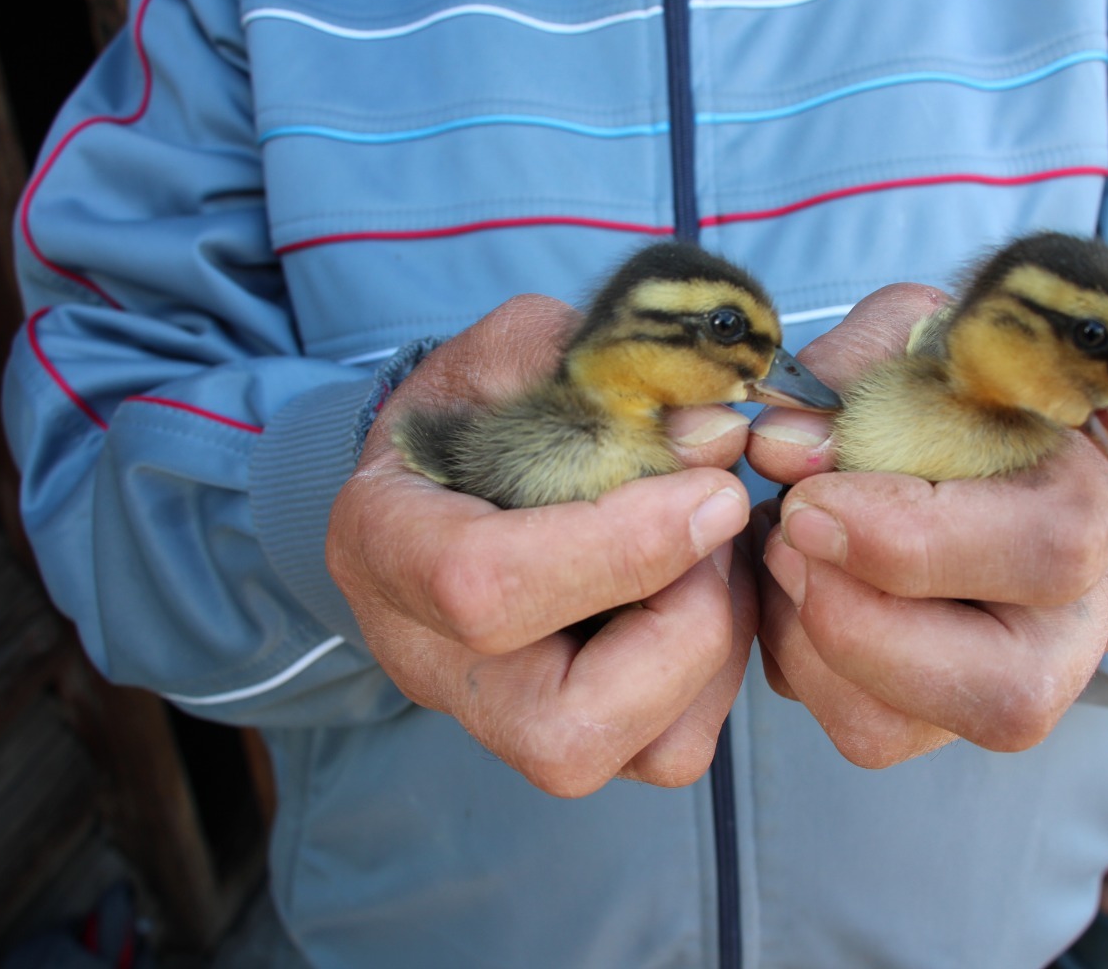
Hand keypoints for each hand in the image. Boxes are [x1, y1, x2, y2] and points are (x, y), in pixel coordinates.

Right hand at [327, 295, 755, 796]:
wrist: (446, 475)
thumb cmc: (476, 412)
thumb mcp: (515, 353)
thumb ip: (602, 371)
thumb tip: (715, 433)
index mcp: (384, 547)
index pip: (486, 590)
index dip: (619, 550)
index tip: (712, 491)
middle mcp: (432, 664)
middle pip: (565, 726)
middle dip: (687, 622)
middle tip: (720, 522)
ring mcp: (501, 720)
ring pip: (641, 755)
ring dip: (720, 646)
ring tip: (718, 549)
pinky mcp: (574, 739)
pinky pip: (675, 749)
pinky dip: (723, 672)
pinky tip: (710, 589)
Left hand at [745, 284, 1107, 766]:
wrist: (999, 428)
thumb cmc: (969, 378)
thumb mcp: (929, 331)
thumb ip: (861, 366)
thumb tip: (782, 448)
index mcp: (1107, 500)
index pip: (1048, 551)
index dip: (911, 540)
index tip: (810, 499)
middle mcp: (1084, 618)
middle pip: (1007, 692)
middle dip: (862, 625)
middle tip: (790, 536)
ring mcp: (1019, 681)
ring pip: (906, 731)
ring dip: (809, 644)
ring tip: (784, 547)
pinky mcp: (942, 715)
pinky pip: (859, 729)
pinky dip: (795, 663)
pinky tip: (792, 585)